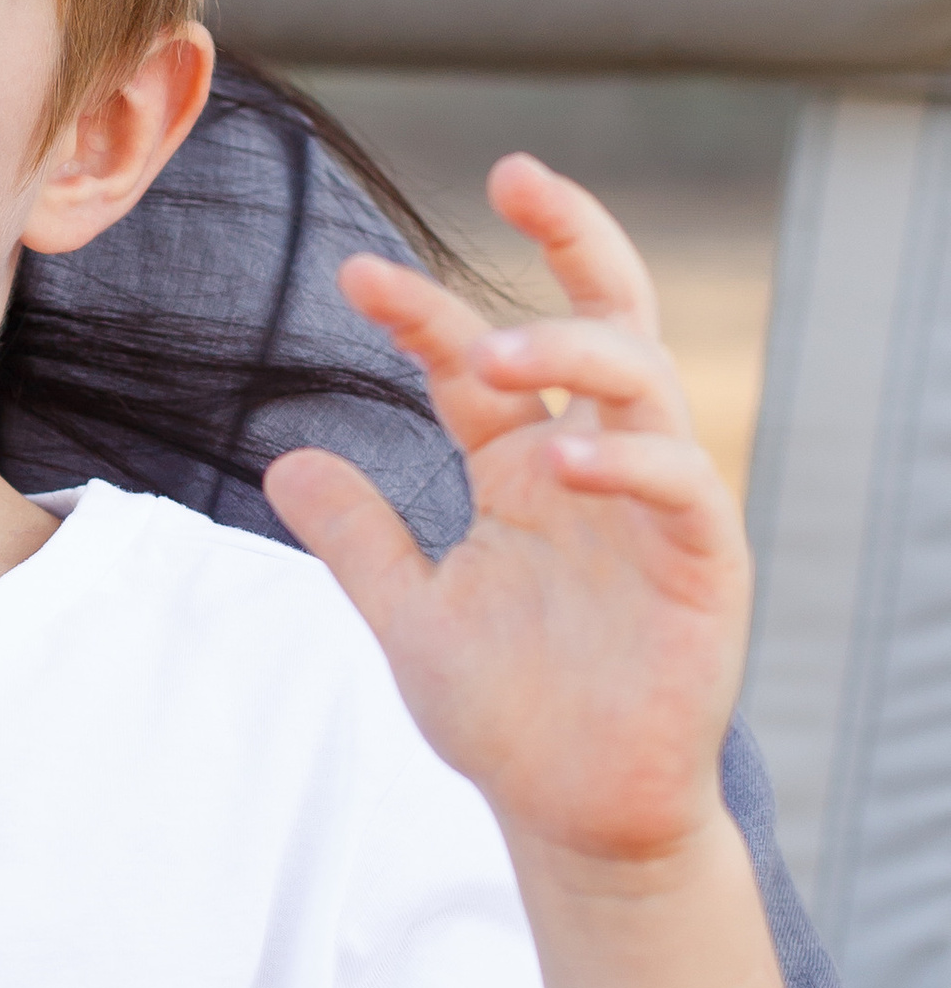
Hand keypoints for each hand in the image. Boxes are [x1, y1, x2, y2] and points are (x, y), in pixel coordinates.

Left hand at [264, 154, 745, 869]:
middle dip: (572, 236)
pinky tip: (563, 461)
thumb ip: (358, 537)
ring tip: (503, 355)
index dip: (423, 313)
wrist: (577, 815)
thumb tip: (283, 459)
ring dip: (576, 351)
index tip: (355, 276)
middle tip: (515, 172)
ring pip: (643, 380)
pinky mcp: (704, 563)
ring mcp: (655, 508)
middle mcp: (594, 467)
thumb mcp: (409, 615)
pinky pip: (679, 486)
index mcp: (524, 468)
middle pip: (602, 317)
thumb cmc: (509, 718)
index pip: (476, 361)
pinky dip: (627, 462)